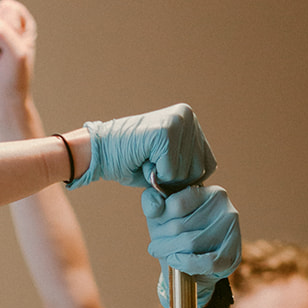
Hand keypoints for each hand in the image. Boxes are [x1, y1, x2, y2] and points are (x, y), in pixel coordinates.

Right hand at [68, 104, 215, 191]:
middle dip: (174, 179)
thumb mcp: (166, 165)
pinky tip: (142, 160)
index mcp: (190, 122)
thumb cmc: (130, 161)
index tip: (161, 169)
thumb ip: (187, 170)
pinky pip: (171, 171)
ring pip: (185, 173)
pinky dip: (155, 175)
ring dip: (163, 177)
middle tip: (150, 163)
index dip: (185, 179)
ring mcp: (179, 121)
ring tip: (146, 160)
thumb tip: (205, 191)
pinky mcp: (167, 131)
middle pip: (199, 171)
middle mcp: (188, 116)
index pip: (208, 165)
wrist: (99, 151)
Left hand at [142, 182, 240, 307]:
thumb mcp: (160, 216)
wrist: (193, 271)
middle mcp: (225, 208)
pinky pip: (205, 262)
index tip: (157, 227)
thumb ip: (151, 202)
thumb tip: (155, 208)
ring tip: (164, 254)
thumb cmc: (176, 237)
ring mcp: (231, 232)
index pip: (176, 204)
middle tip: (157, 246)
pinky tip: (176, 262)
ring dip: (169, 253)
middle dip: (161, 239)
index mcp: (210, 192)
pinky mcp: (232, 256)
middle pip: (180, 226)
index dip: (160, 220)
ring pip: (190, 243)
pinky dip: (185, 264)